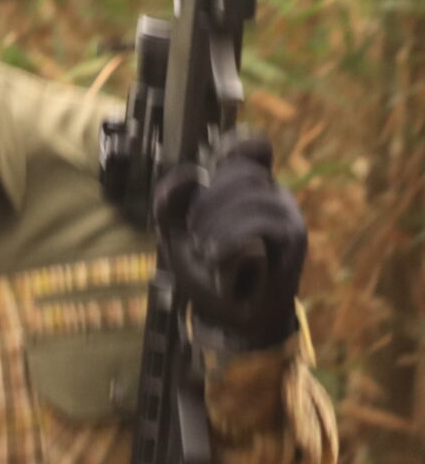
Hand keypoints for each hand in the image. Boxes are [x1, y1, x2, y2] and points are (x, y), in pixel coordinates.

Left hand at [154, 134, 305, 350]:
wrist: (230, 317)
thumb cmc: (205, 269)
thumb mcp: (174, 231)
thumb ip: (170, 200)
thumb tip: (192, 173)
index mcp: (248, 186)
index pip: (253, 147)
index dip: (232, 147)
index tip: (206, 173)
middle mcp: (273, 194)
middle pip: (241, 171)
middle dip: (206, 200)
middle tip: (191, 232)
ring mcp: (288, 214)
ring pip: (253, 196)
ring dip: (216, 223)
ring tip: (202, 249)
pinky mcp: (294, 241)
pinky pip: (264, 224)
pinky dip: (230, 240)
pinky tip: (212, 256)